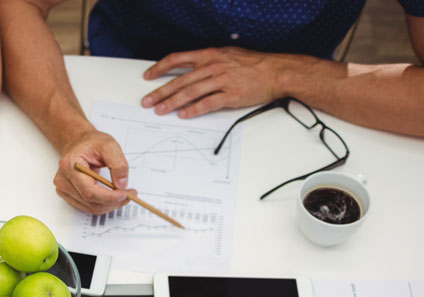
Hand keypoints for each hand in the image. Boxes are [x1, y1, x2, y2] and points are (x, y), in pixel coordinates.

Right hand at [54, 129, 134, 214]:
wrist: (79, 144)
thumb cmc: (90, 144)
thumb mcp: (109, 146)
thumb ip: (118, 164)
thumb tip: (121, 184)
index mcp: (70, 166)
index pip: (89, 191)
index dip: (109, 197)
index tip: (124, 194)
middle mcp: (63, 180)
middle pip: (90, 202)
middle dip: (113, 202)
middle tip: (129, 195)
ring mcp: (64, 190)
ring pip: (90, 208)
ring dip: (109, 205)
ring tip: (122, 195)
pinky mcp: (68, 196)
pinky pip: (87, 207)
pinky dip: (102, 205)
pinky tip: (111, 198)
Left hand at [142, 47, 290, 118]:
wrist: (276, 71)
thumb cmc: (253, 65)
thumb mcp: (227, 55)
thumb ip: (208, 62)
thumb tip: (191, 70)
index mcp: (210, 55)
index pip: (178, 59)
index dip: (160, 67)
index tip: (148, 76)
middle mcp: (213, 66)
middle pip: (180, 80)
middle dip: (161, 91)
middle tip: (147, 102)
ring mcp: (221, 80)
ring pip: (190, 92)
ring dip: (172, 102)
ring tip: (160, 110)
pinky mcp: (230, 95)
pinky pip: (207, 103)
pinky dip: (194, 110)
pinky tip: (183, 115)